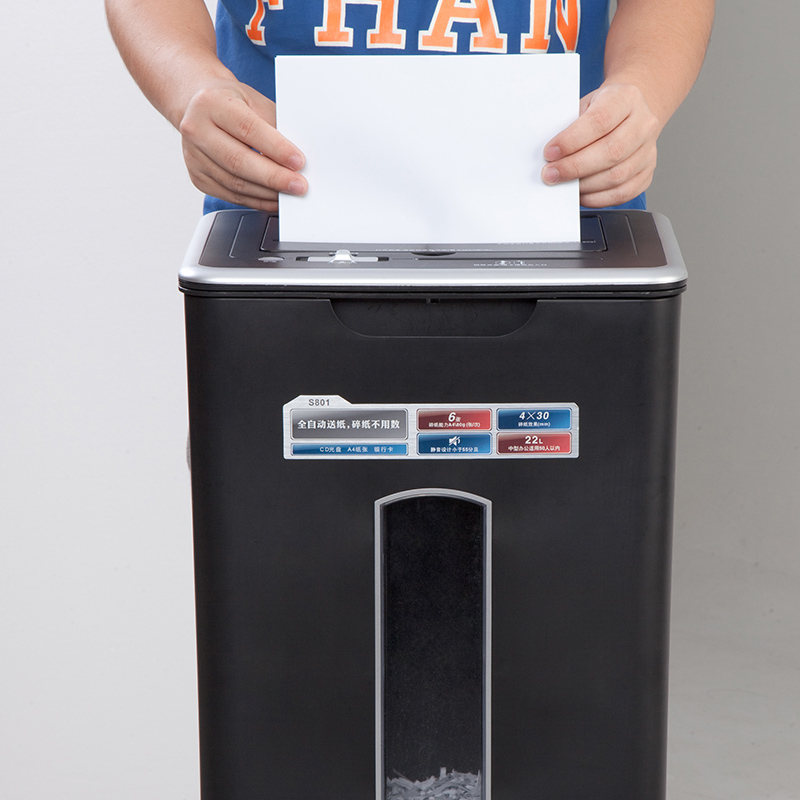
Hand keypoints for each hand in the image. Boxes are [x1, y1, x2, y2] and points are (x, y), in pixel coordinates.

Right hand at [179, 79, 306, 209]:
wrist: (198, 107)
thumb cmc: (231, 103)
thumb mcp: (254, 102)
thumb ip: (274, 127)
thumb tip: (297, 159)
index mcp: (211, 103)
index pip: (248, 129)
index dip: (275, 148)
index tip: (298, 161)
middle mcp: (196, 129)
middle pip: (238, 161)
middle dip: (274, 177)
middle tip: (298, 185)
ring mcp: (193, 156)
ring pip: (235, 183)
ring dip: (267, 193)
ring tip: (289, 193)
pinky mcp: (198, 178)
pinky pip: (231, 195)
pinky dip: (256, 200)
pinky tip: (272, 198)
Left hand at [541, 82, 660, 207]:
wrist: (628, 113)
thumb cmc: (602, 110)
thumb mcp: (585, 105)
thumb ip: (570, 126)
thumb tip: (550, 156)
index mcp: (627, 98)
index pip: (600, 121)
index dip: (572, 140)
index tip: (550, 152)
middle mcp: (644, 124)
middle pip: (611, 152)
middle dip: (574, 167)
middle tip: (551, 174)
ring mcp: (648, 150)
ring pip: (617, 176)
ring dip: (584, 185)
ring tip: (563, 184)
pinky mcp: (647, 172)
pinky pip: (623, 193)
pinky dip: (598, 198)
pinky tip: (582, 193)